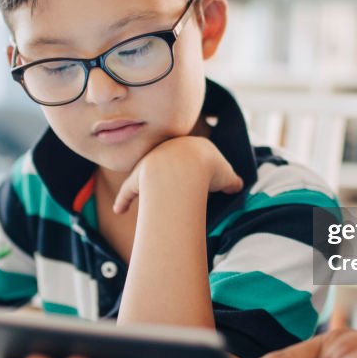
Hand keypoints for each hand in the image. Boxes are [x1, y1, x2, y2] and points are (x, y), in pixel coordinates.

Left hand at [113, 136, 242, 213]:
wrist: (185, 168)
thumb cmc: (208, 169)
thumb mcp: (226, 175)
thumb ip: (231, 181)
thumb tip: (238, 186)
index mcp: (189, 147)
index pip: (191, 155)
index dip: (194, 166)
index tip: (195, 177)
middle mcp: (165, 151)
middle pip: (166, 163)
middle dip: (167, 174)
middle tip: (170, 189)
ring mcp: (148, 163)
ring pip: (144, 175)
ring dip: (142, 187)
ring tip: (144, 200)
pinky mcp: (136, 179)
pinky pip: (129, 190)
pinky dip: (124, 200)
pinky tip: (118, 210)